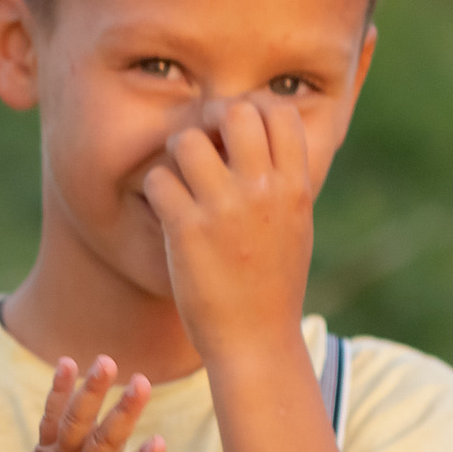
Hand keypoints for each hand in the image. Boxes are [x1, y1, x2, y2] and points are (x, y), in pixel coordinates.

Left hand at [139, 96, 315, 368]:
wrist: (256, 340)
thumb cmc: (273, 284)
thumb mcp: (296, 225)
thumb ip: (284, 179)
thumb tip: (264, 137)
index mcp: (295, 186)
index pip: (278, 112)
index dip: (252, 112)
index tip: (238, 136)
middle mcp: (262, 190)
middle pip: (233, 111)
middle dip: (211, 121)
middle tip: (203, 147)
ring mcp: (224, 209)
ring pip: (187, 140)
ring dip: (176, 153)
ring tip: (179, 178)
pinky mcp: (187, 230)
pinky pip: (159, 180)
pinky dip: (156, 190)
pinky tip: (166, 209)